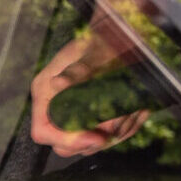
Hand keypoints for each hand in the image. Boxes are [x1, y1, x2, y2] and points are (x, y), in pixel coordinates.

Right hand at [30, 34, 149, 156]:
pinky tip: (138, 110)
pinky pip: (108, 136)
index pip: (43, 132)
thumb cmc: (102, 41)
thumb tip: (56, 83)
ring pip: (91, 143)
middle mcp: (56, 107)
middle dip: (95, 140)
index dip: (68, 139)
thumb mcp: (90, 53)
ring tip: (133, 110)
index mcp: (46, 93)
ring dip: (117, 132)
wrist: (120, 36)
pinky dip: (127, 127)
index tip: (96, 137)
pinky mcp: (93, 117)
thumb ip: (76, 70)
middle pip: (65, 145)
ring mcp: (75, 114)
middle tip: (118, 126)